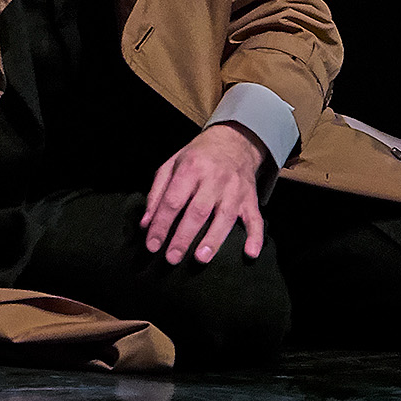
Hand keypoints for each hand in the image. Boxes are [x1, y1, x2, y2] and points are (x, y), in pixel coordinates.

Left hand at [141, 122, 266, 264]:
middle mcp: (213, 178)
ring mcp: (234, 189)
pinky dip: (255, 236)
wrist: (233, 141)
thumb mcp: (172, 164)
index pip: (173, 200)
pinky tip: (250, 253)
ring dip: (213, 239)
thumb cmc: (198, 157)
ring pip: (224, 217)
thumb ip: (157, 192)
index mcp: (190, 168)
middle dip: (183, 236)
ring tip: (200, 259)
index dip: (161, 223)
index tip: (152, 245)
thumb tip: (146, 223)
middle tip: (171, 258)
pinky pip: (255, 218)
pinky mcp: (251, 198)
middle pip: (197, 211)